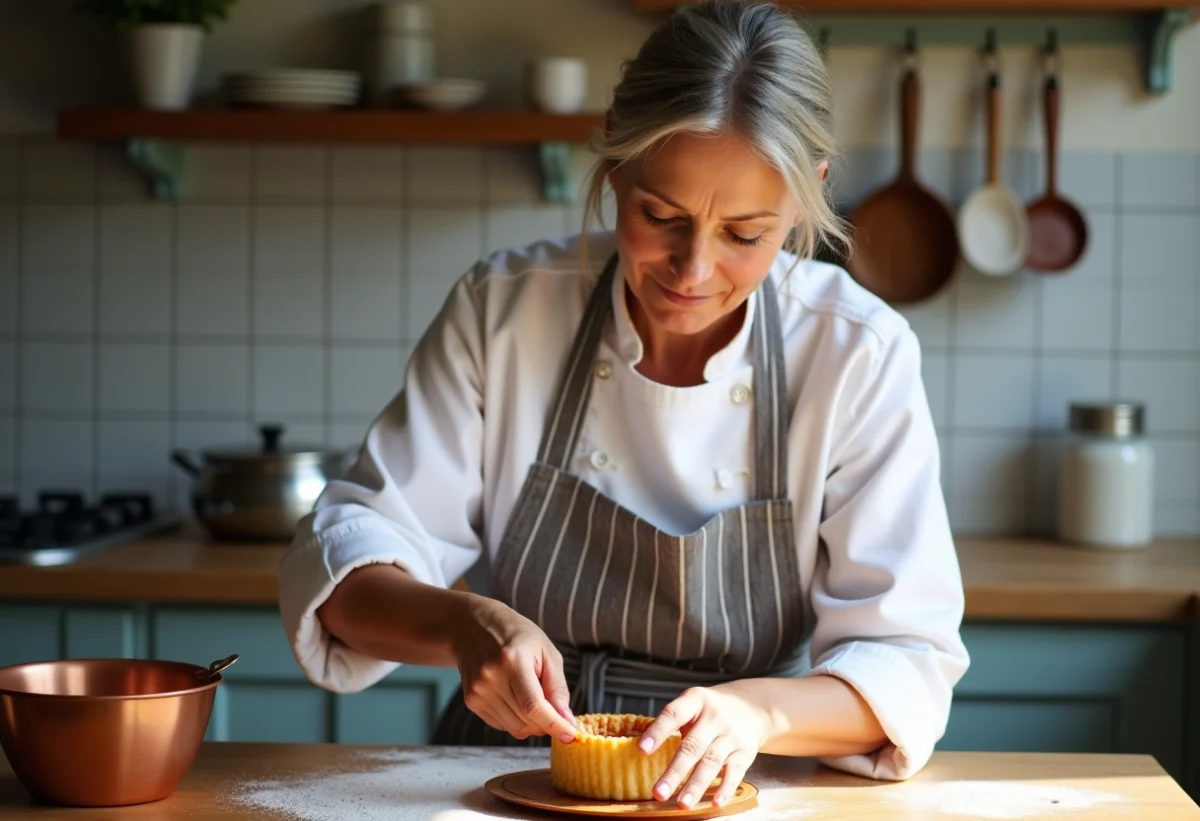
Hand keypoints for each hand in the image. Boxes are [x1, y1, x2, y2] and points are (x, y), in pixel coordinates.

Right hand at [450, 594, 576, 742]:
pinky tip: (516, 698)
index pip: (534, 706)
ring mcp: (478, 691)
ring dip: (531, 723)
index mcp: (513, 661)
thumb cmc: (517, 636)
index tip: (571, 735)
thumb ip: (558, 688)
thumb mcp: (547, 652)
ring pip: (515, 728)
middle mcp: (491, 678)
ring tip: (533, 697)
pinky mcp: (472, 701)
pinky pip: (501, 725)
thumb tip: (566, 720)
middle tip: (555, 710)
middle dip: (546, 723)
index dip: (554, 725)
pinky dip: (516, 720)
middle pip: (526, 720)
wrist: (474, 626)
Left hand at [637, 684, 773, 808]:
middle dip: (675, 772)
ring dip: (696, 785)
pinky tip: (715, 802)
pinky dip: (725, 789)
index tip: (641, 750)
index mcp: (695, 701)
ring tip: (682, 804)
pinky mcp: (745, 752)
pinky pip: (735, 772)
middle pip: (692, 746)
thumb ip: (673, 724)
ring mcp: (731, 735)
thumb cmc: (711, 710)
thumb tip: (642, 752)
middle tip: (658, 793)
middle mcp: (714, 717)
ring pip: (711, 762)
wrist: (752, 706)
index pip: (673, 715)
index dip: (657, 732)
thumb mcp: (693, 704)